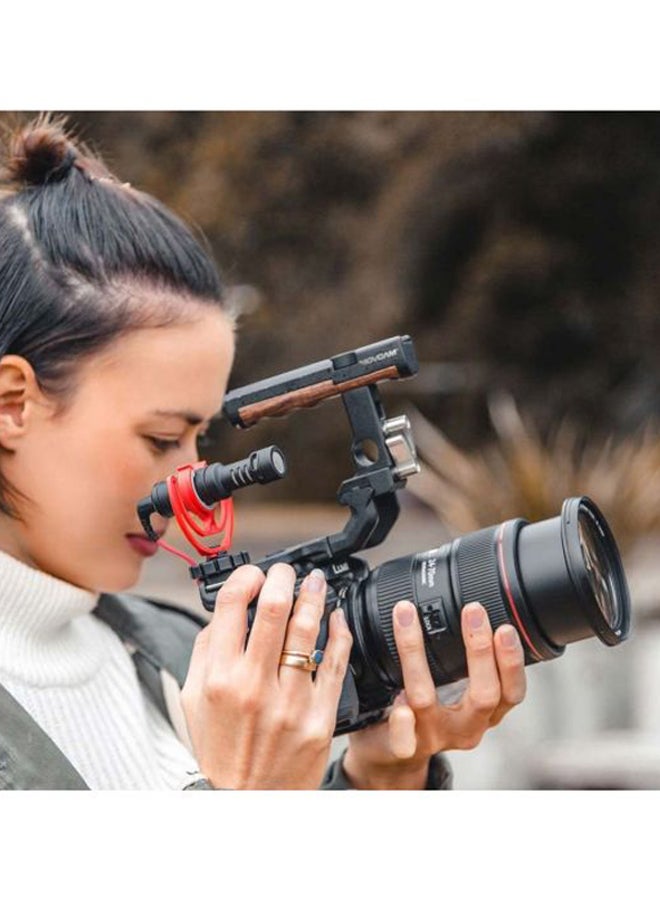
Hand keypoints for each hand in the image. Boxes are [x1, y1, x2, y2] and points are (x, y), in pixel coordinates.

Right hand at [181, 563, 352, 788]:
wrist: (247, 801)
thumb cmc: (220, 749)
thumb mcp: (193, 700)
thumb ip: (205, 652)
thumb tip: (224, 611)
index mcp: (219, 678)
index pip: (231, 606)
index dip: (245, 577)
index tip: (253, 575)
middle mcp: (253, 686)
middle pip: (273, 608)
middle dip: (282, 578)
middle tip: (285, 572)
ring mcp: (290, 702)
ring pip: (308, 630)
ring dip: (313, 596)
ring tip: (315, 583)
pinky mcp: (319, 717)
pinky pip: (335, 662)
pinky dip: (339, 632)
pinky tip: (336, 617)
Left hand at [343, 601, 525, 788]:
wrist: (392, 754)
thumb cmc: (427, 712)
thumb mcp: (456, 687)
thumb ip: (468, 658)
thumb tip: (476, 606)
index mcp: (483, 713)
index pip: (512, 691)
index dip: (511, 661)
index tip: (504, 626)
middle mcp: (465, 728)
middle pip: (484, 696)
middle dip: (480, 650)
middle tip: (473, 610)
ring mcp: (433, 737)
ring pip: (427, 699)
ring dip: (416, 652)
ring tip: (407, 616)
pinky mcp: (403, 746)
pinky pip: (403, 738)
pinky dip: (401, 719)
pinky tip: (398, 700)